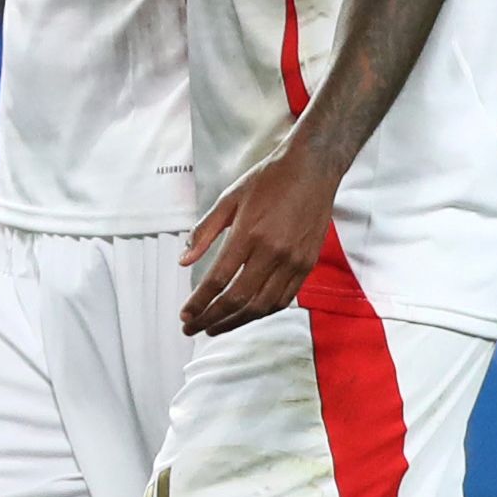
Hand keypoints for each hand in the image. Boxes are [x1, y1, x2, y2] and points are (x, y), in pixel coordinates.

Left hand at [180, 152, 337, 335]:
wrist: (313, 168)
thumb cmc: (268, 180)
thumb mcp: (229, 199)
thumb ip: (204, 232)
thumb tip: (183, 261)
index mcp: (249, 234)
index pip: (218, 280)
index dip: (199, 303)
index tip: (185, 315)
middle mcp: (273, 252)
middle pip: (238, 300)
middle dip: (211, 319)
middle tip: (193, 328)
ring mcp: (293, 260)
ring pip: (261, 306)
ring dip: (235, 322)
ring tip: (215, 327)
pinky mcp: (307, 264)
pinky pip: (283, 299)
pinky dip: (261, 312)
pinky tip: (245, 315)